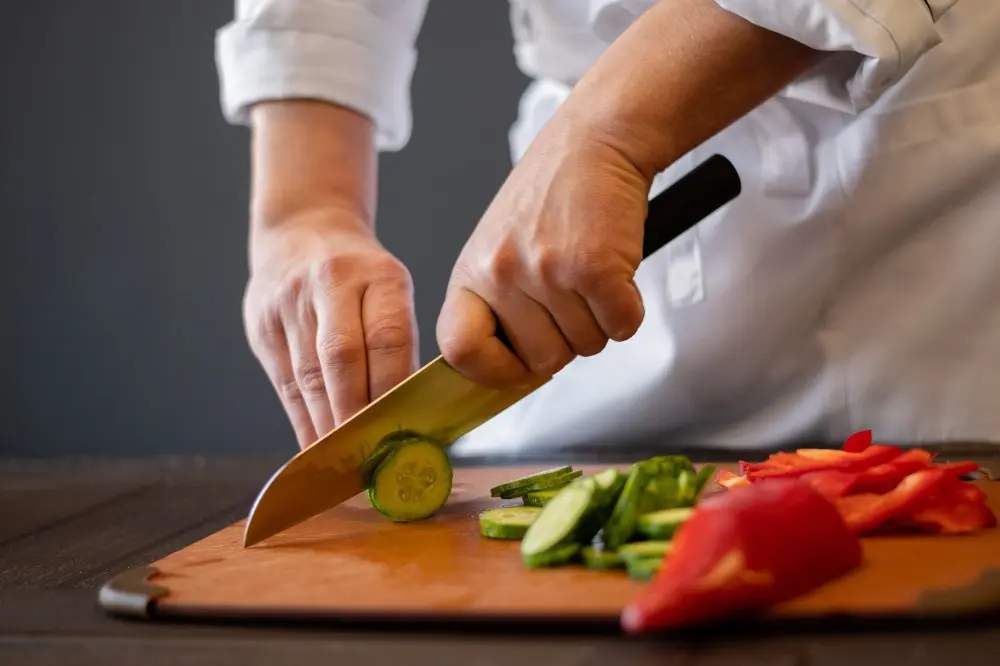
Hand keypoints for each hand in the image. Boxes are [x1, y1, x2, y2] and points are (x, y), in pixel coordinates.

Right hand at [243, 209, 418, 448]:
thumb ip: (398, 344)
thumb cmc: (362, 276)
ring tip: (344, 463)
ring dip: (326, 425)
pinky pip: (284, 383)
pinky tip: (316, 449)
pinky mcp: (261, 323)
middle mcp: (331, 282)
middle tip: (370, 458)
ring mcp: (290, 302)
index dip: (393, 389)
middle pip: (341, 359)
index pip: (388, 337)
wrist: (303, 228)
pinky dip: (302, 420)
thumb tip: (408, 415)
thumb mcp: (392, 289)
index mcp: (379, 275)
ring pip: (308, 375)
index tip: (402, 431)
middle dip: (355, 415)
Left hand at [436, 126, 651, 387]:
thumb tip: (511, 372)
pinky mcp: (595, 268)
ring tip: (591, 271)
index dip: (493, 370)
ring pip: (587, 347)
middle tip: (572, 295)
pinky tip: (616, 272)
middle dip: (567, 339)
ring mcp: (547, 272)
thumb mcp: (499, 247)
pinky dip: (628, 309)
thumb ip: (498, 304)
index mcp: (471, 273)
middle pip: (542, 361)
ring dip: (599, 319)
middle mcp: (502, 274)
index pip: (461, 351)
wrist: (595, 140)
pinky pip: (621, 326)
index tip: (516, 366)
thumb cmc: (552, 194)